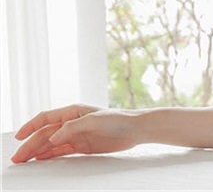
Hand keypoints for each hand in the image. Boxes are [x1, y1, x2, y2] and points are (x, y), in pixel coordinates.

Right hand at [11, 104, 139, 163]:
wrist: (134, 129)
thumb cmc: (117, 120)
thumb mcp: (93, 121)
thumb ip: (71, 128)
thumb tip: (52, 138)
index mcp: (72, 112)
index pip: (46, 118)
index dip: (30, 126)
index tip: (18, 137)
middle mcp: (72, 123)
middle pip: (45, 134)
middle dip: (30, 144)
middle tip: (18, 158)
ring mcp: (76, 135)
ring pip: (51, 143)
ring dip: (37, 151)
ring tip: (24, 161)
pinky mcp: (82, 146)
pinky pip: (61, 151)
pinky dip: (50, 155)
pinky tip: (40, 160)